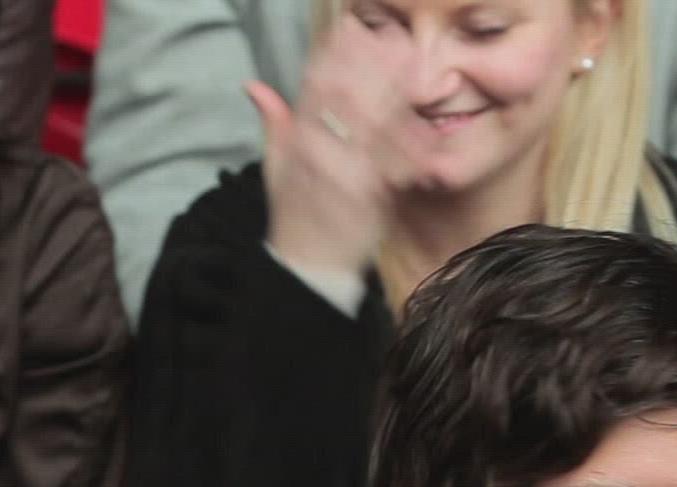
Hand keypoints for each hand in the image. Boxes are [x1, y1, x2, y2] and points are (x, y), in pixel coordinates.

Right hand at [250, 17, 414, 277]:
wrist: (309, 267)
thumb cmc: (297, 215)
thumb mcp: (275, 167)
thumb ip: (273, 123)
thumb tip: (253, 85)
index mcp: (296, 141)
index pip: (312, 86)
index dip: (333, 55)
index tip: (352, 28)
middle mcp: (315, 153)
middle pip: (343, 97)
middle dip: (368, 64)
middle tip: (393, 36)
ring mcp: (341, 174)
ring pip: (369, 123)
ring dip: (392, 92)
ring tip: (412, 65)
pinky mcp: (366, 197)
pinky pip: (390, 163)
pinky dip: (408, 142)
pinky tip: (423, 122)